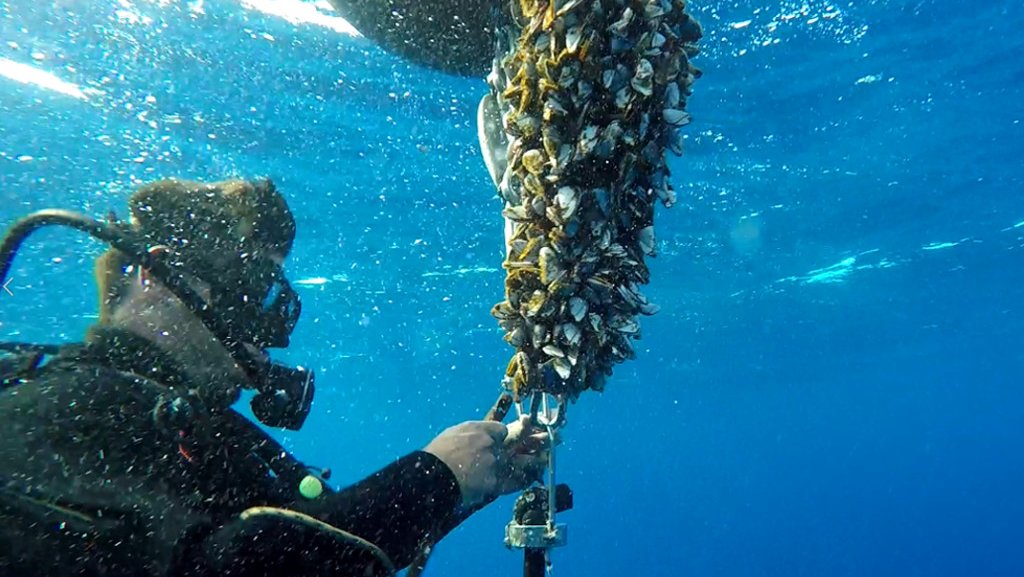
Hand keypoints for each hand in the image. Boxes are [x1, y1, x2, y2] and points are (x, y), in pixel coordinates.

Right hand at [424, 418, 549, 506]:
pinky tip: (532, 479)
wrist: (434, 476)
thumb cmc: (437, 455)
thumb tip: (472, 435)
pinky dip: (524, 480)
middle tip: (548, 437)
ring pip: (522, 460)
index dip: (504, 435)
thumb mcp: (452, 435)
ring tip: (546, 457)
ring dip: (534, 459)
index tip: (506, 439)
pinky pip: (515, 481)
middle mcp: (493, 444)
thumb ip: (467, 434)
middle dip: (533, 438)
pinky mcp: (496, 482)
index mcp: (480, 430)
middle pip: (520, 439)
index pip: (502, 429)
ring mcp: (496, 463)